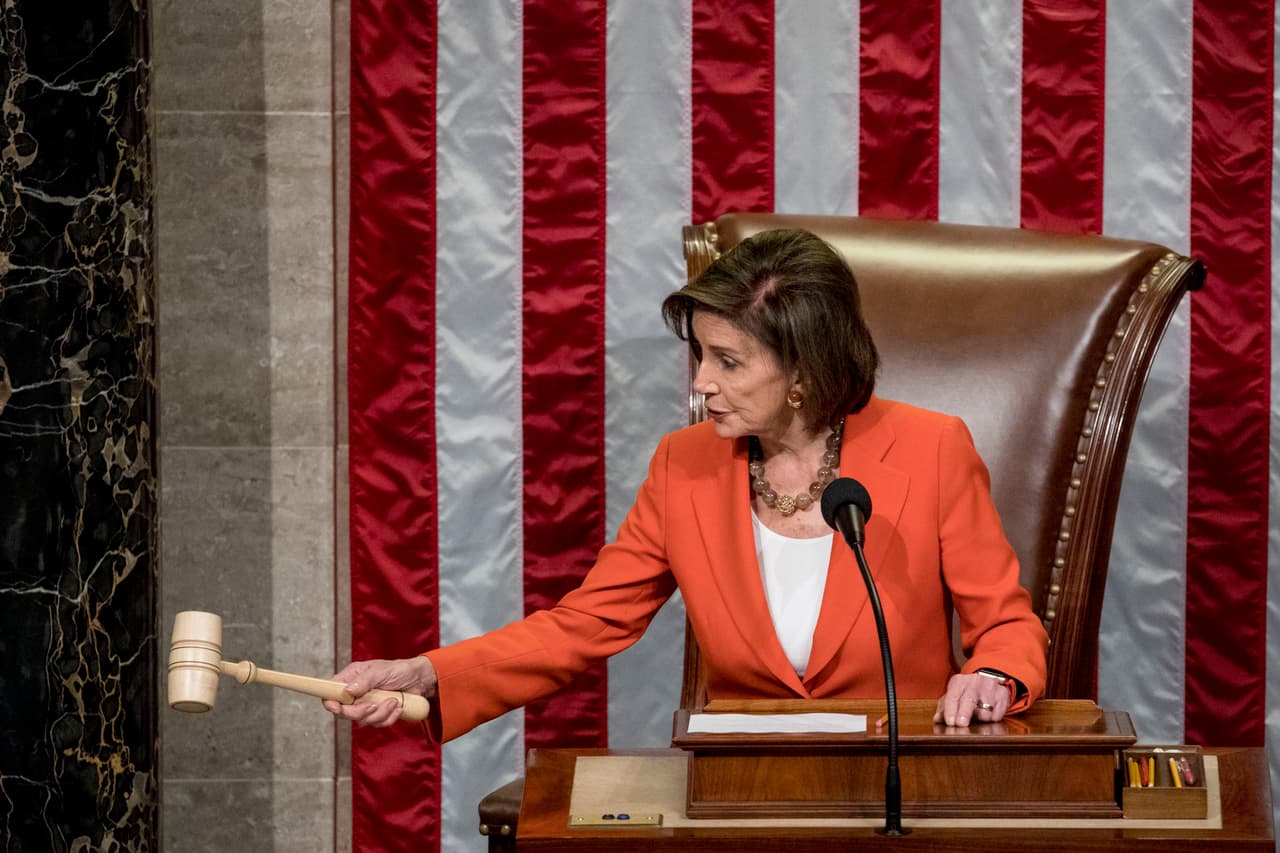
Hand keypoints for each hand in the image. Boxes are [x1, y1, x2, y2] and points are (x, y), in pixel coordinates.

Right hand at [323, 656, 437, 726]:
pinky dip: (390, 717)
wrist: (419, 680)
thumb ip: (365, 680)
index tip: (338, 709)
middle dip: (360, 712)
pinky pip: (378, 724)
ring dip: (380, 713)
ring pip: (363, 721)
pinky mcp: (378, 714)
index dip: (330, 703)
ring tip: (393, 700)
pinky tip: (398, 706)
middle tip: (374, 705)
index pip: (330, 693)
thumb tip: (348, 690)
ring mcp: (366, 705)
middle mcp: (355, 693)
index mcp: (351, 678)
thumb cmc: (399, 670)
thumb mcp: (381, 671)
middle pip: (344, 713)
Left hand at [932, 672, 1009, 726]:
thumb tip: (937, 719)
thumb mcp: (953, 696)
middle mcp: (974, 681)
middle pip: (969, 699)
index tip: (950, 722)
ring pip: (986, 708)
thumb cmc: (966, 692)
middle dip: (964, 713)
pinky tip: (989, 714)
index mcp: (959, 681)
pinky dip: (993, 718)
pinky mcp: (1003, 694)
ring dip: (981, 717)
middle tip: (961, 724)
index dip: (950, 710)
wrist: (987, 681)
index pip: (952, 696)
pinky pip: (998, 713)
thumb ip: (944, 708)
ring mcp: (990, 687)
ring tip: (978, 716)